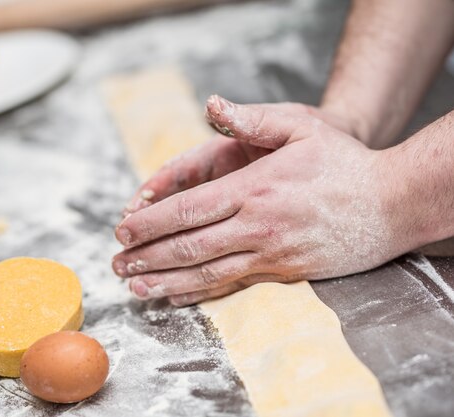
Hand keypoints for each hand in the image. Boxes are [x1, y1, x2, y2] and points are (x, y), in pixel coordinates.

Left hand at [113, 96, 407, 305]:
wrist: (392, 204)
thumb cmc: (344, 162)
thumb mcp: (301, 126)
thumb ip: (252, 119)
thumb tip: (211, 105)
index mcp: (254, 189)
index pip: (187, 210)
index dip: (150, 224)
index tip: (122, 231)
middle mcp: (257, 226)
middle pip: (189, 246)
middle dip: (147, 257)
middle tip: (116, 265)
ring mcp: (270, 253)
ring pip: (206, 273)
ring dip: (165, 282)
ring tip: (134, 290)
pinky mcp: (283, 272)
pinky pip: (232, 285)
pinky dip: (199, 293)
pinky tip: (176, 298)